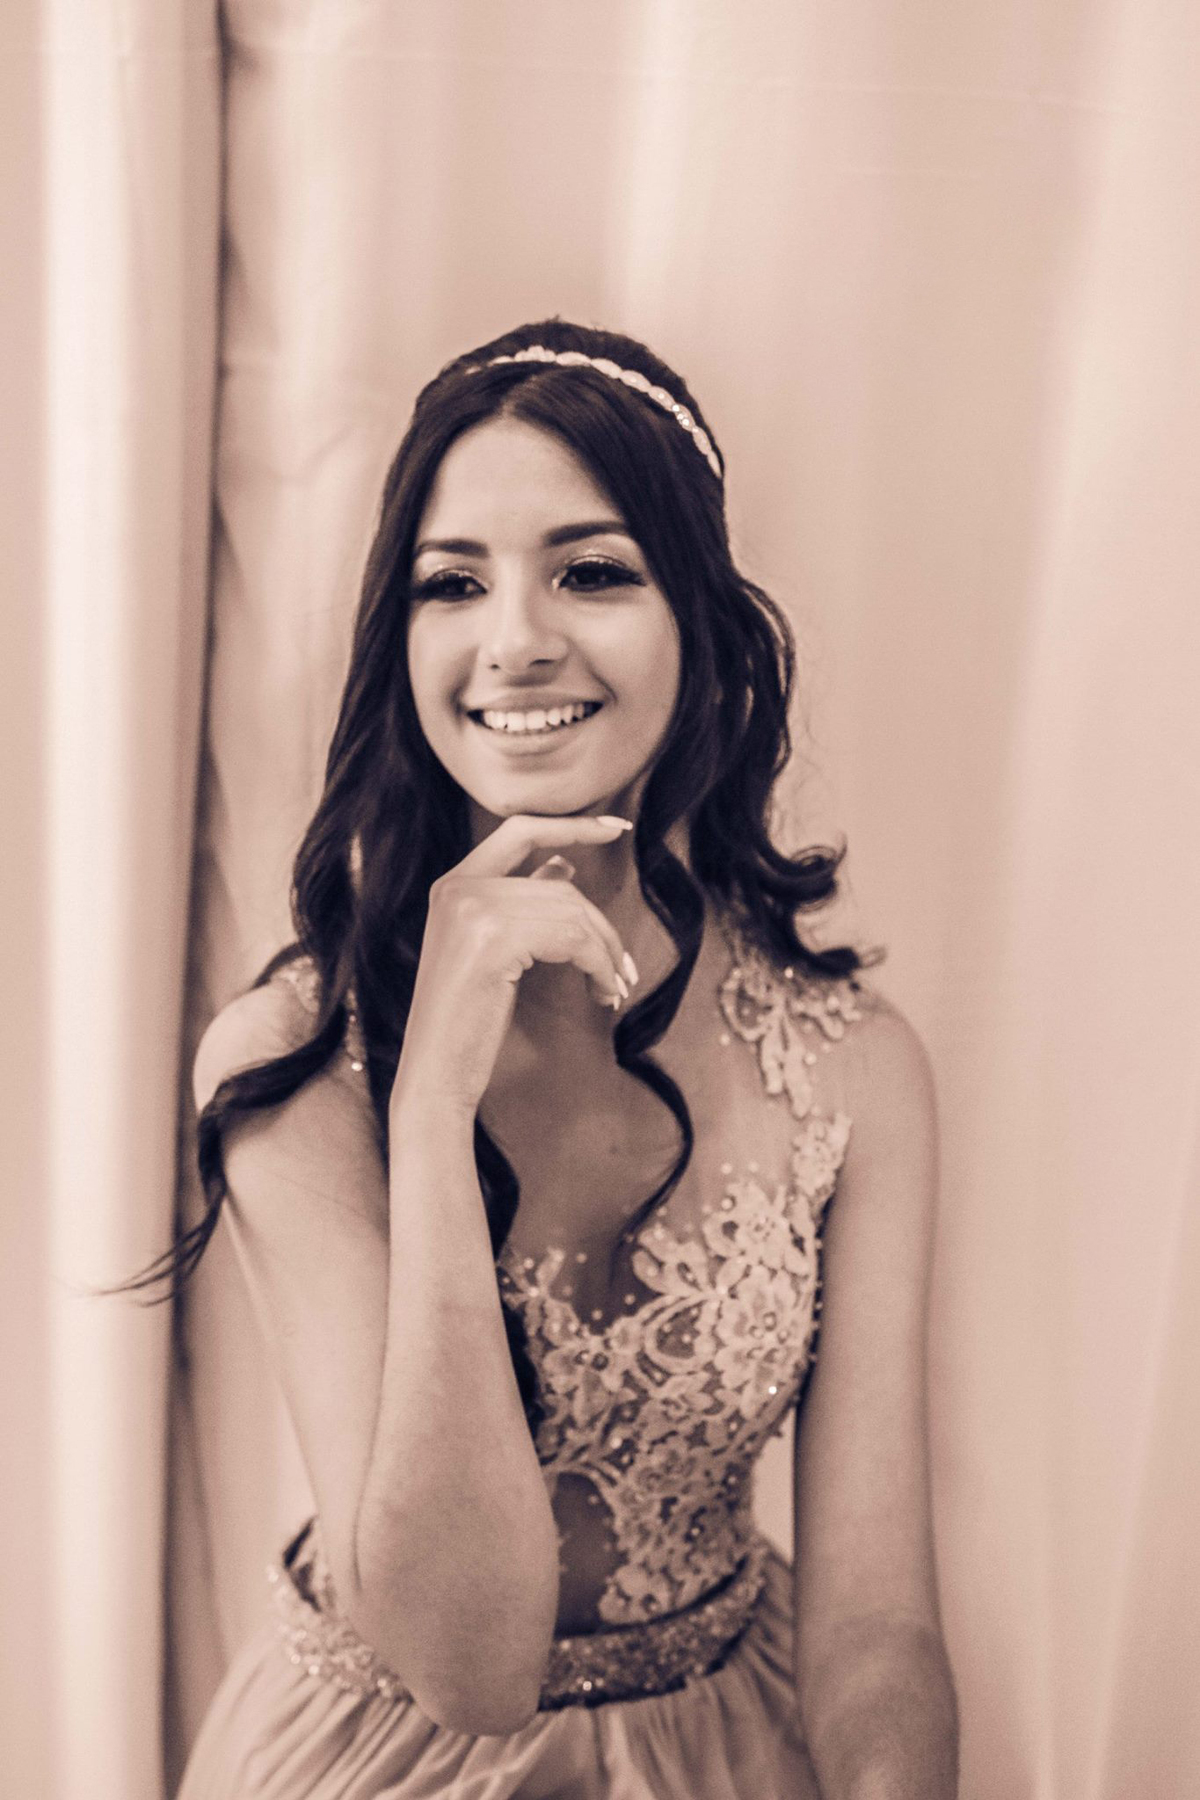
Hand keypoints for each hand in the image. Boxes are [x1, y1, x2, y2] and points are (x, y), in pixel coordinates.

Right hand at [391, 813, 637, 1115]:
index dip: (572, 826)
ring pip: (571, 914)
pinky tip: (603, 993)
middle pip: (559, 886)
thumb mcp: (492, 950)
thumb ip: (523, 902)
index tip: (619, 828)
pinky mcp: (493, 939)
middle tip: (625, 970)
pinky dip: (600, 966)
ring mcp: (472, 909)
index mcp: (451, 884)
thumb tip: (565, 866)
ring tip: (615, 988)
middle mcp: (458, 887)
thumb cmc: (467, 1020)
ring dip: (606, 953)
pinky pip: (573, 939)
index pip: (519, 830)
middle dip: (602, 927)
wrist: (436, 1074)